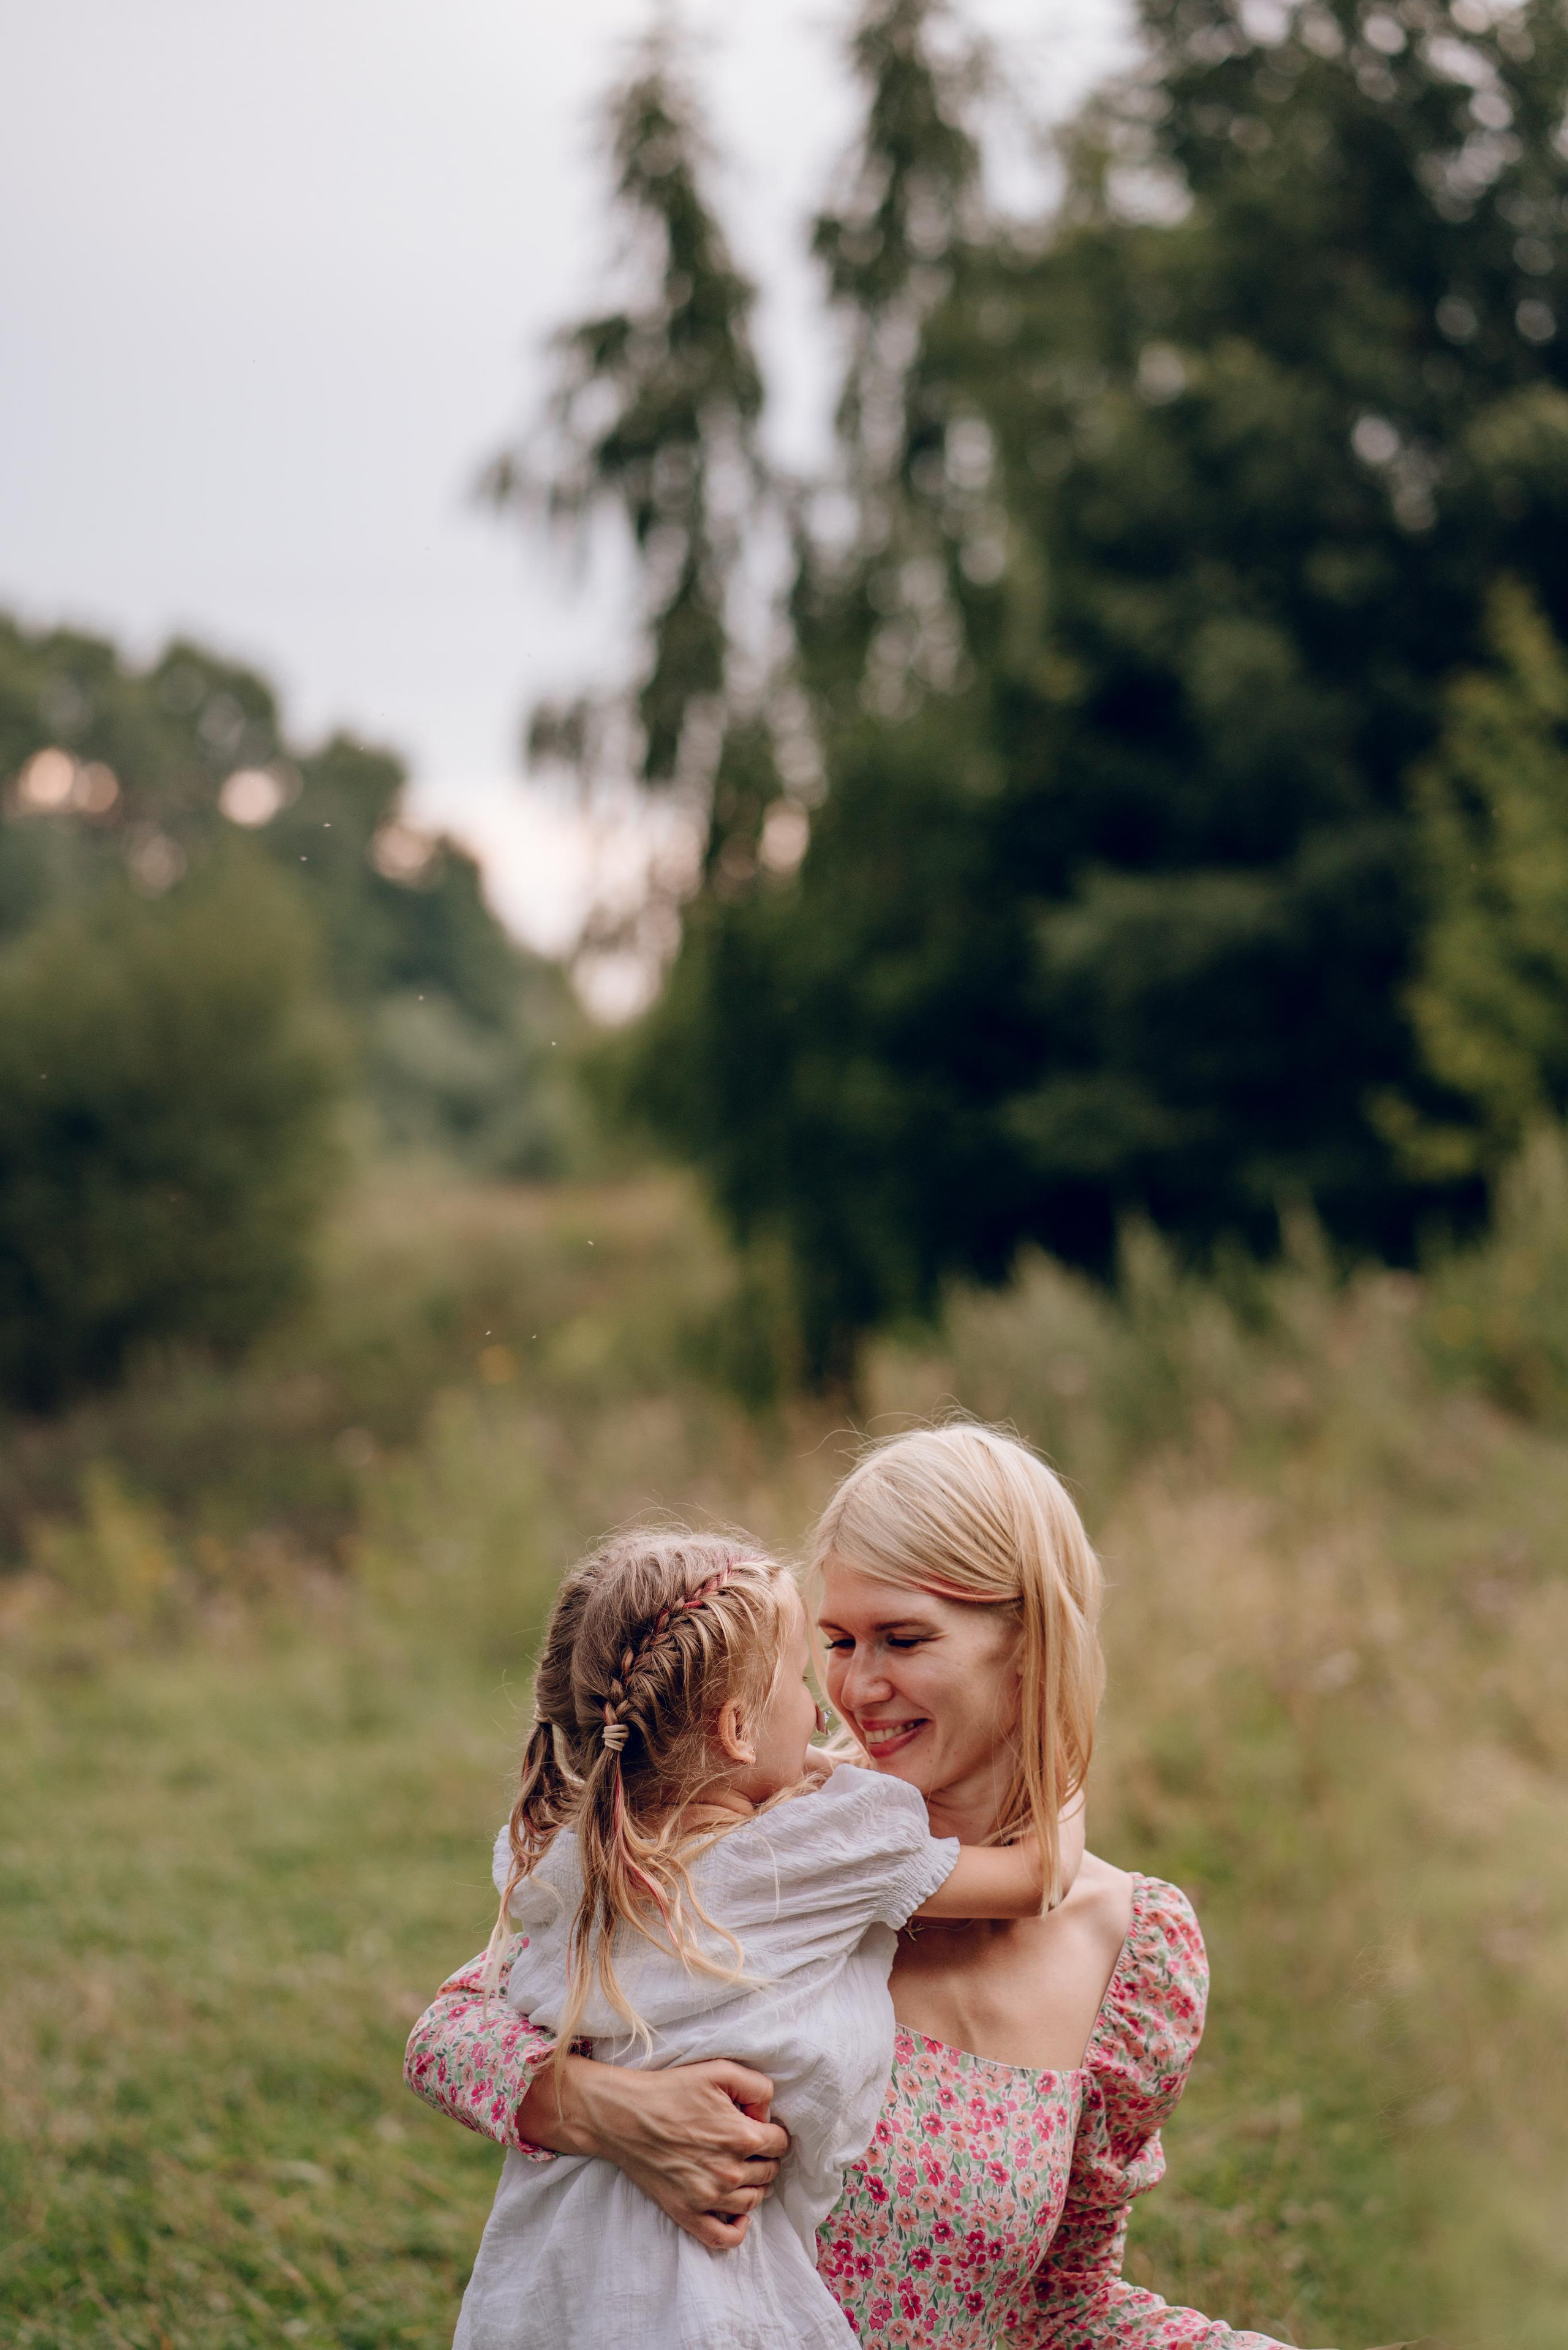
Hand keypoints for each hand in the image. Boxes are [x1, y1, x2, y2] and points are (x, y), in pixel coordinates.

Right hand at [517, 2056, 789, 2250]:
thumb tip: (766, 2115)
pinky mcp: (687, 2214)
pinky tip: (735, 2213)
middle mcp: (730, 2172)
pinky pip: (724, 2238)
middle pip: (769, 2172)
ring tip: (737, 2168)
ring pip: (753, 2201)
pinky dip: (737, 2229)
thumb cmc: (670, 2090)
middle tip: (745, 2144)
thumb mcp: (719, 2070)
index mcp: (742, 2136)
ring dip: (753, 2185)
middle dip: (763, 2156)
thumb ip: (757, 2088)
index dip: (772, 2131)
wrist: (623, 2116)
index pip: (780, 2143)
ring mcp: (709, 2198)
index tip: (757, 2125)